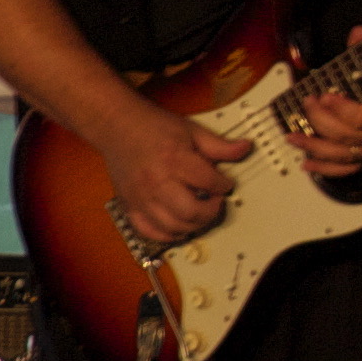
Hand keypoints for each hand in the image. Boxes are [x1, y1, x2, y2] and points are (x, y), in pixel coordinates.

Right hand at [100, 106, 247, 247]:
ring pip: (173, 226)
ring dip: (193, 225)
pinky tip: (179, 226)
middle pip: (191, 212)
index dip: (225, 185)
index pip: (209, 183)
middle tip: (216, 202)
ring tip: (200, 213)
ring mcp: (141, 197)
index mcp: (175, 160)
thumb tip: (244, 148)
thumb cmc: (152, 126)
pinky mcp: (130, 205)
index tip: (226, 184)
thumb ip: (219, 145)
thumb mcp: (191, 130)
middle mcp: (157, 181)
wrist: (117, 125)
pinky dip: (168, 235)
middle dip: (211, 211)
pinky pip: (150, 232)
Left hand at [290, 33, 361, 177]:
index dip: (340, 110)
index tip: (324, 95)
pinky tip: (309, 165)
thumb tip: (357, 33)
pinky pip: (350, 167)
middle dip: (319, 121)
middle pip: (347, 136)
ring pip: (345, 155)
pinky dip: (328, 169)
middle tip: (306, 103)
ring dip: (316, 149)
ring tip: (294, 138)